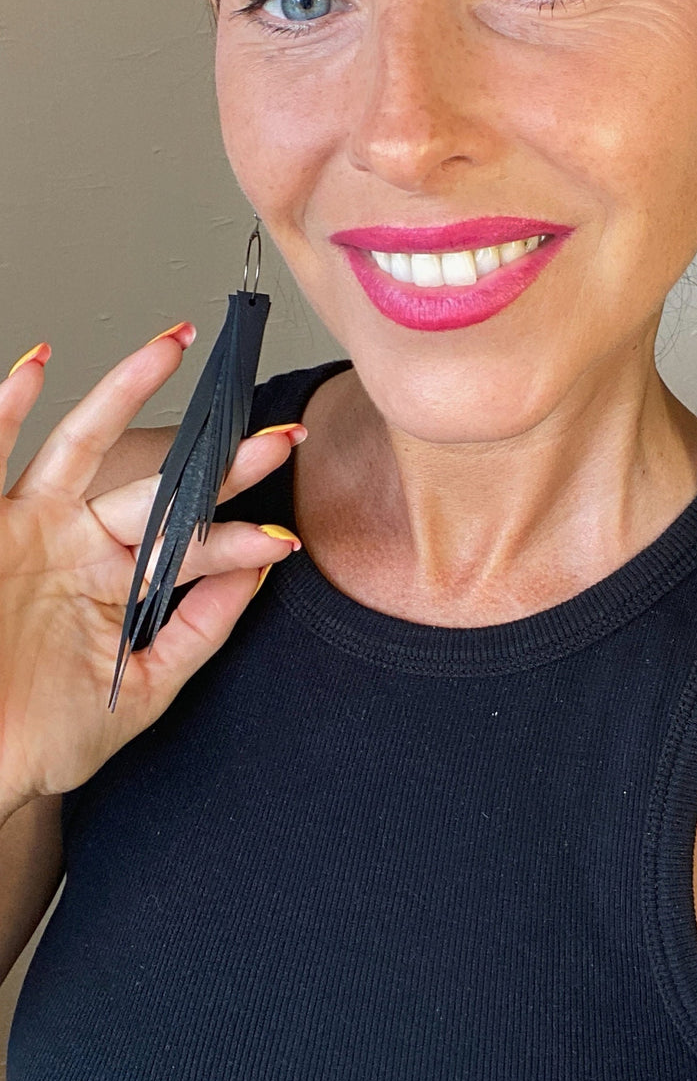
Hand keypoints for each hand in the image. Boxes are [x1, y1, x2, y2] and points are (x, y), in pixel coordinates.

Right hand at [0, 329, 302, 816]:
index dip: (236, 539)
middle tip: (277, 436)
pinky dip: (9, 407)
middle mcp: (79, 542)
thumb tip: (259, 579)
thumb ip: (198, 633)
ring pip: (82, 444)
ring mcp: (29, 524)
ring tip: (174, 345)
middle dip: (218, 465)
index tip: (285, 537)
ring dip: (125, 390)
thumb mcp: (140, 690)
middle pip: (156, 488)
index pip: (188, 546)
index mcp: (118, 581)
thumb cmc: (40, 735)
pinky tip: (39, 364)